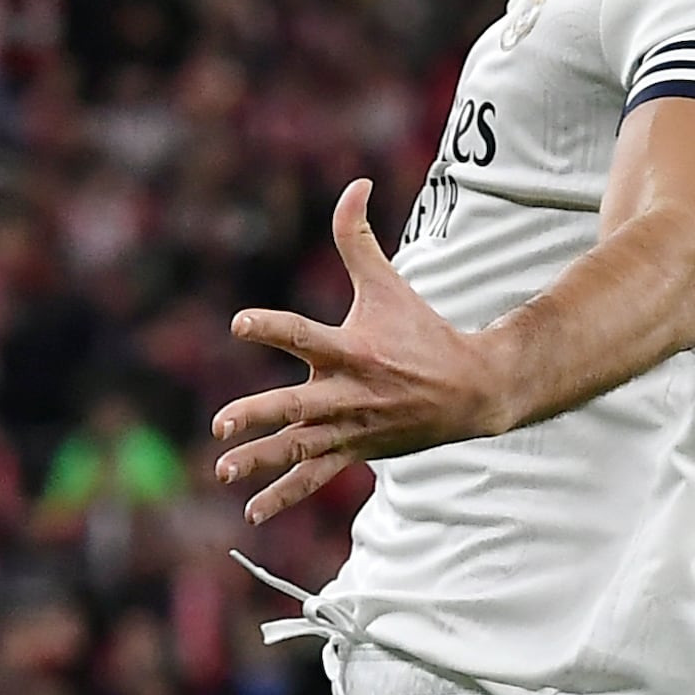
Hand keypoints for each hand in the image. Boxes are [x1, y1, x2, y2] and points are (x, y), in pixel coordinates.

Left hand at [211, 182, 499, 520]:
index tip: (239, 323)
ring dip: (261, 461)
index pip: (304, 335)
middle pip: (296, 406)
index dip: (271, 327)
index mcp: (351, 350)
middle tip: (222, 424)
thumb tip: (353, 183)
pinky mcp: (354, 452)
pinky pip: (314, 477)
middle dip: (259, 416)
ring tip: (223, 469)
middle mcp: (348, 393)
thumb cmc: (423, 333)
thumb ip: (358, 238)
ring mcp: (350, 428)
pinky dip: (284, 496)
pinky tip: (251, 511)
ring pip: (299, 448)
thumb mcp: (389, 284)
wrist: (471, 392)